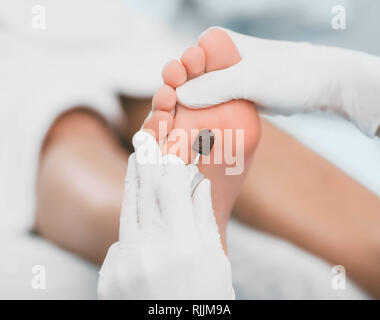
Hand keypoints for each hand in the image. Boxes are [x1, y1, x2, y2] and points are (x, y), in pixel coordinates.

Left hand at [97, 131, 234, 299]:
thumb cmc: (205, 301)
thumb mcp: (215, 262)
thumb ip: (203, 220)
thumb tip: (198, 184)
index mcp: (185, 246)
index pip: (171, 188)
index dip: (167, 162)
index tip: (165, 143)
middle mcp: (151, 252)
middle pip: (145, 193)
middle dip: (144, 162)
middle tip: (143, 138)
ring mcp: (126, 266)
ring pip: (129, 212)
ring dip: (133, 184)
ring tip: (137, 162)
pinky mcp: (109, 279)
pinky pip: (122, 242)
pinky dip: (133, 230)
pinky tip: (143, 228)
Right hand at [177, 27, 379, 136]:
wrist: (318, 84)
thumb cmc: (288, 74)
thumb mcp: (250, 78)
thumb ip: (215, 86)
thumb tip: (180, 96)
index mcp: (215, 43)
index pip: (183, 61)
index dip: (172, 80)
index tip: (168, 99)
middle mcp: (215, 60)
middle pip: (184, 80)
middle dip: (173, 98)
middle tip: (165, 117)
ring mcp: (223, 80)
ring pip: (195, 96)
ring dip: (183, 112)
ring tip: (171, 128)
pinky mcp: (231, 96)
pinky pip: (209, 107)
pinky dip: (200, 118)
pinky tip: (190, 132)